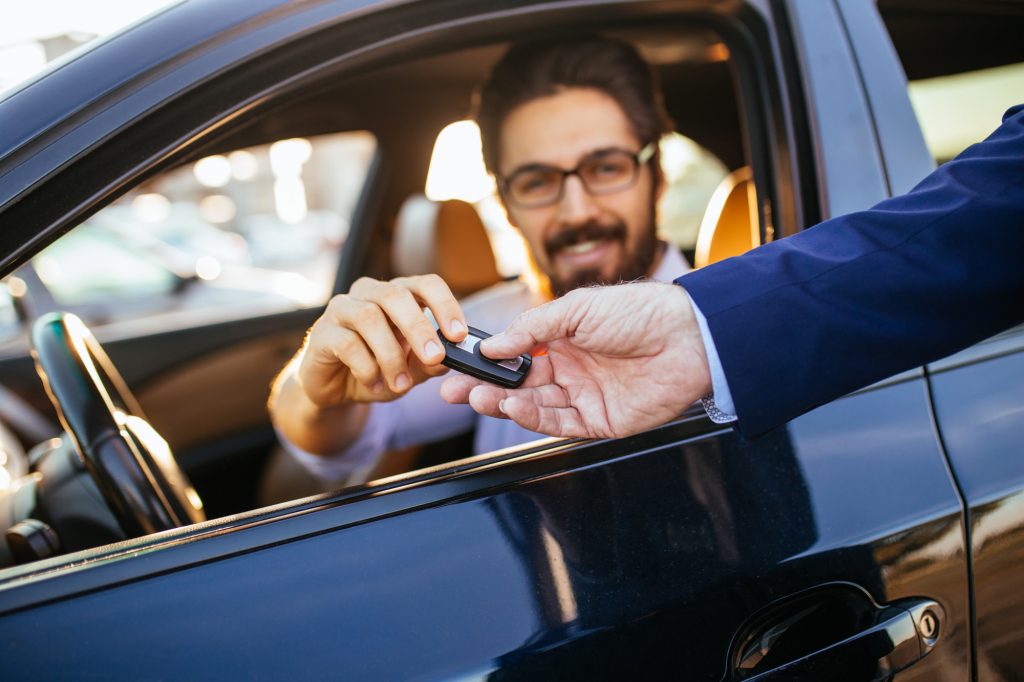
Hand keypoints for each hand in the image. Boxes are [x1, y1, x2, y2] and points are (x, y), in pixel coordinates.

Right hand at [297, 274, 467, 405]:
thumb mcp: (411, 369)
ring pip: (369, 317)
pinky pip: (347, 343)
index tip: (458, 335)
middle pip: (395, 295)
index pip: (425, 284)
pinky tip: (375, 384)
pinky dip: (367, 368)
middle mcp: (368, 293)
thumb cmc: (378, 369)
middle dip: (419, 327)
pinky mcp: (321, 333)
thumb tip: (450, 357)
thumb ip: (430, 362)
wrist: (336, 390)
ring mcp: (341, 309)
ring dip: (391, 355)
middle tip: (435, 357)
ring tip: (402, 385)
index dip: (445, 305)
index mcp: (397, 295)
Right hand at [439, 282, 711, 438]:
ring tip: (480, 398)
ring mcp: (585, 397)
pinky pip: (559, 424)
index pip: (515, 354)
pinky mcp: (600, 422)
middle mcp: (571, 369)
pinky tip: (514, 407)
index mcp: (563, 339)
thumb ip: (532, 328)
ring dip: (503, 403)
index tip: (458, 364)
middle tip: (455, 390)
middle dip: (484, 387)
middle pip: (518, 384)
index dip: (487, 361)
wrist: (689, 338)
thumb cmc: (639, 312)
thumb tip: (493, 344)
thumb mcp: (577, 308)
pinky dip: (533, 418)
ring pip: (533, 406)